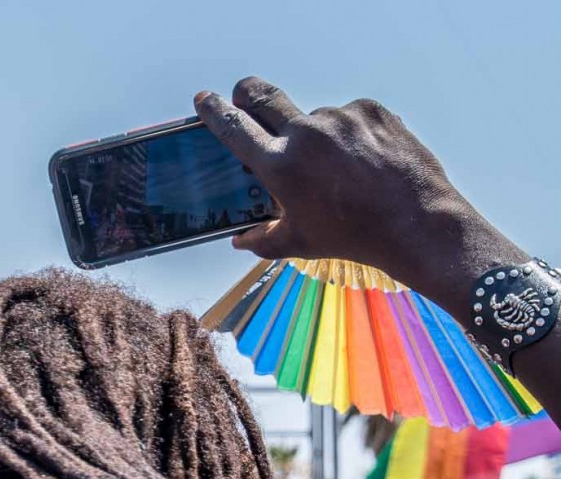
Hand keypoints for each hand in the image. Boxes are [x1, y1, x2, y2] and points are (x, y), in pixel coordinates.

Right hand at [193, 79, 514, 299]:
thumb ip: (263, 240)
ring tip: (343, 172)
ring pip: (315, 120)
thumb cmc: (353, 237)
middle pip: (262, 94)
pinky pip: (350, 118)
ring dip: (318, 139)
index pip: (235, 128)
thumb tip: (240, 240)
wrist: (413, 222)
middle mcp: (305, 134)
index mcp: (280, 166)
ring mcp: (338, 118)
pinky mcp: (369, 109)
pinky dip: (352, 138)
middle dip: (247, 94)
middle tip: (245, 98)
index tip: (205, 100)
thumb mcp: (301, 243)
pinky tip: (367, 163)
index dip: (215, 111)